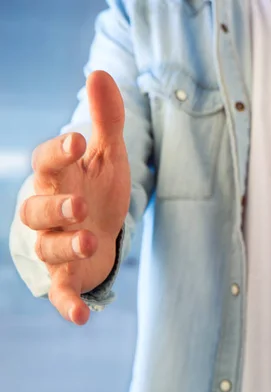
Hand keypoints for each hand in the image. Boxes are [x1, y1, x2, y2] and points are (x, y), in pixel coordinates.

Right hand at [19, 71, 130, 324]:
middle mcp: (47, 211)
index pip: (48, 161)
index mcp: (57, 177)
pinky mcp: (66, 275)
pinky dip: (67, 304)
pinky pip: (61, 291)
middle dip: (59, 205)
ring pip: (49, 246)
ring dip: (68, 246)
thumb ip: (106, 120)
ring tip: (92, 242)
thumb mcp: (108, 155)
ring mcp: (55, 244)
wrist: (92, 228)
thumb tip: (102, 70)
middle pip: (40, 207)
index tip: (79, 138)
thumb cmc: (95, 186)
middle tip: (81, 202)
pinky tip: (83, 318)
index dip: (60, 151)